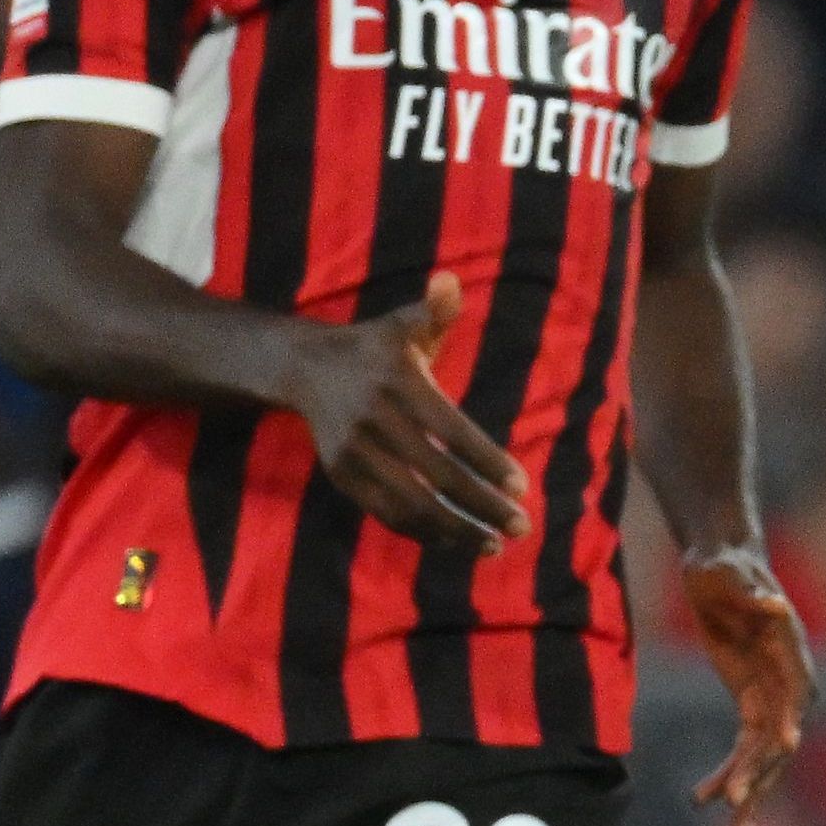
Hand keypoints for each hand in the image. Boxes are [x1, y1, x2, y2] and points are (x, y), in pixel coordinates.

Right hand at [292, 271, 521, 550]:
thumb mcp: (403, 325)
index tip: (521, 486)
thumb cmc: (373, 348)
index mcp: (399, 385)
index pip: (452, 432)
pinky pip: (385, 511)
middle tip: (521, 526)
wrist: (304, 368)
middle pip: (437, 475)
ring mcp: (355, 453)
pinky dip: (422, 532)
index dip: (487, 462)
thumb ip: (435, 309)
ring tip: (494, 544)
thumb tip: (450, 280)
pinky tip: (455, 541)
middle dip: (483, 505)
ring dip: (456, 529)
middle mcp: (376, 422)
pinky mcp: (342, 474)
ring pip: (411, 503)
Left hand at [680, 542, 815, 825]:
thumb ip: (753, 593)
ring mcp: (772, 698)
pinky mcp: (751, 703)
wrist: (721, 564)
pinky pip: (743, 749)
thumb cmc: (726, 566)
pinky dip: (728, 774)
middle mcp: (790, 685)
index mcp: (791, 656)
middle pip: (779, 740)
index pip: (794, 698)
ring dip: (748, 793)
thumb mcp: (732, 574)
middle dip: (758, 776)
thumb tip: (775, 608)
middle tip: (734, 806)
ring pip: (764, 757)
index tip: (781, 750)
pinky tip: (701, 800)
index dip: (787, 726)